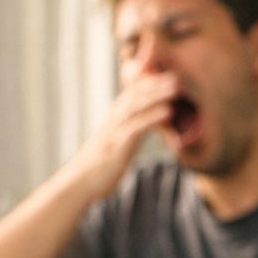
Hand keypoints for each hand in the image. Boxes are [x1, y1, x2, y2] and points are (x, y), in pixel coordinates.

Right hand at [66, 73, 179, 200]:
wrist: (81, 182)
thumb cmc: (102, 165)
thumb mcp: (117, 143)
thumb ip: (131, 130)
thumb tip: (147, 124)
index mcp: (114, 118)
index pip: (132, 93)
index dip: (149, 82)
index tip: (168, 74)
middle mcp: (113, 120)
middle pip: (135, 95)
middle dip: (156, 83)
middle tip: (177, 75)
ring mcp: (114, 131)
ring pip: (136, 107)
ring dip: (157, 95)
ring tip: (175, 88)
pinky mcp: (117, 146)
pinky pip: (136, 127)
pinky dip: (152, 117)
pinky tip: (168, 112)